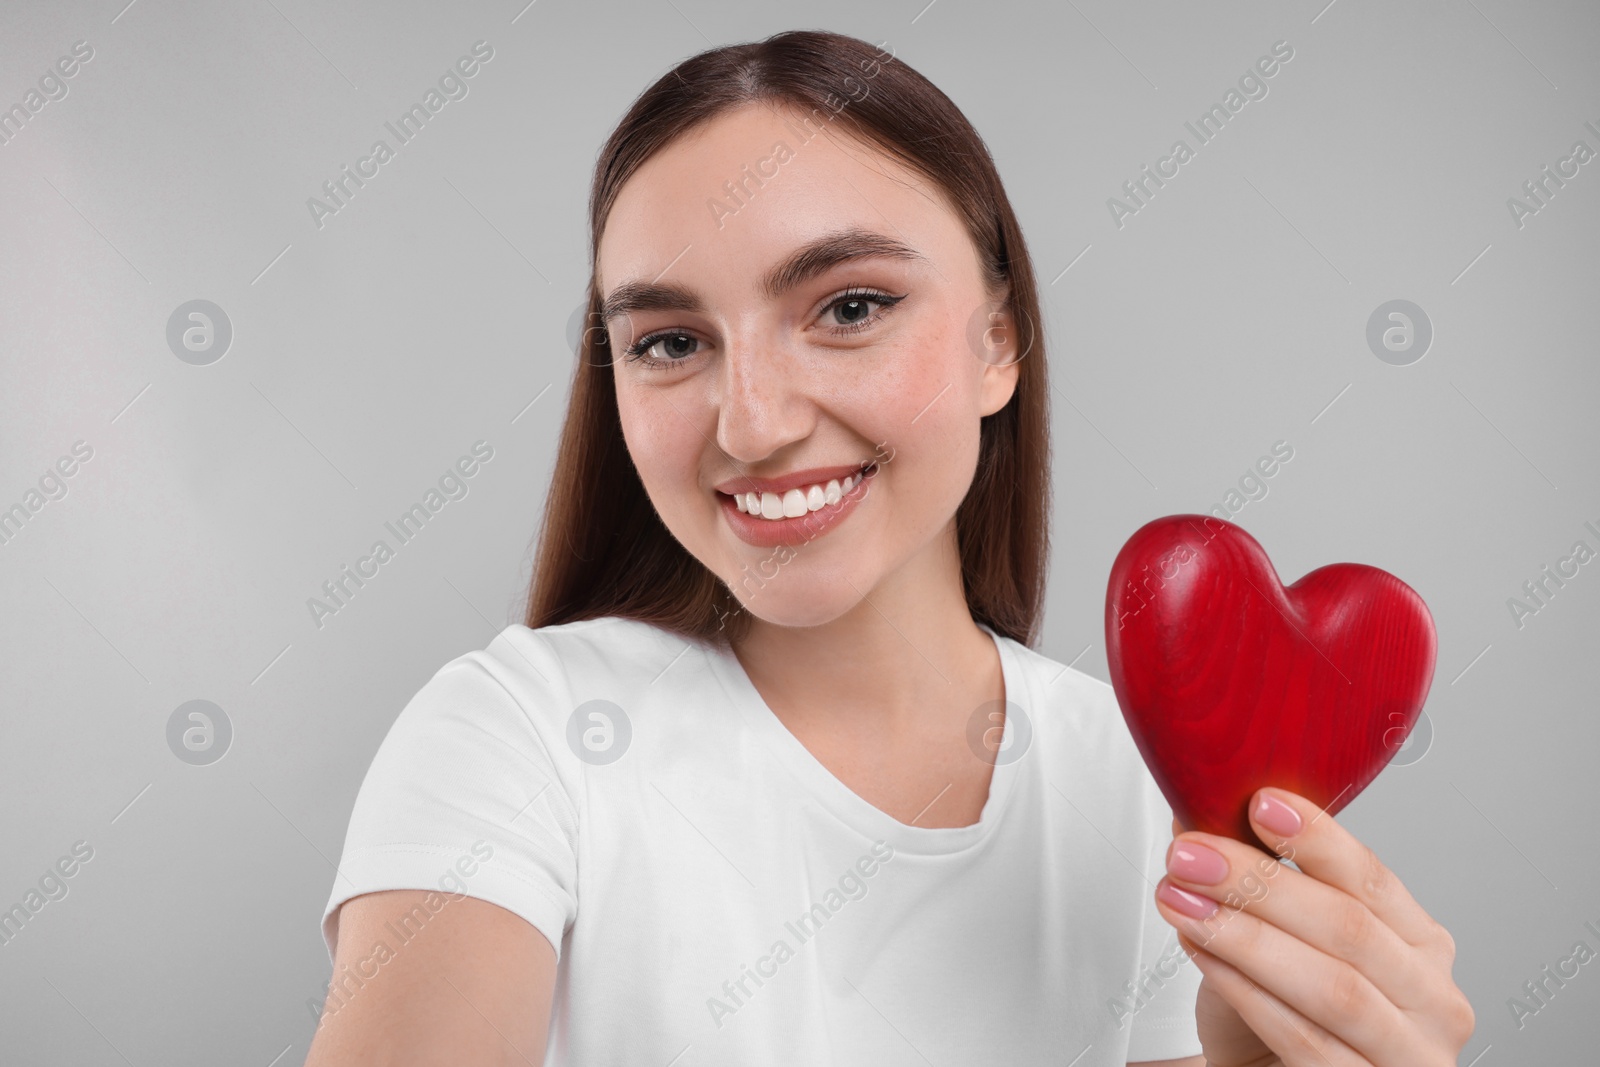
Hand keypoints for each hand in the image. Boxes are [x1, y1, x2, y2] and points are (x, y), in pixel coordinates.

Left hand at [1152, 786, 1474, 1065]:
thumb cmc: (1282, 1015)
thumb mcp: (1275, 940)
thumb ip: (1253, 882)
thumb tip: (1196, 812)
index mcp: (1420, 944)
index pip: (1373, 879)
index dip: (1318, 839)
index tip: (1260, 803)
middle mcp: (1432, 1000)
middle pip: (1350, 929)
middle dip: (1260, 883)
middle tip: (1192, 855)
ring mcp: (1410, 1055)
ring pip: (1332, 987)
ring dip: (1245, 936)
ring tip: (1184, 901)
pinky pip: (1304, 1038)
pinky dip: (1245, 990)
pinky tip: (1203, 954)